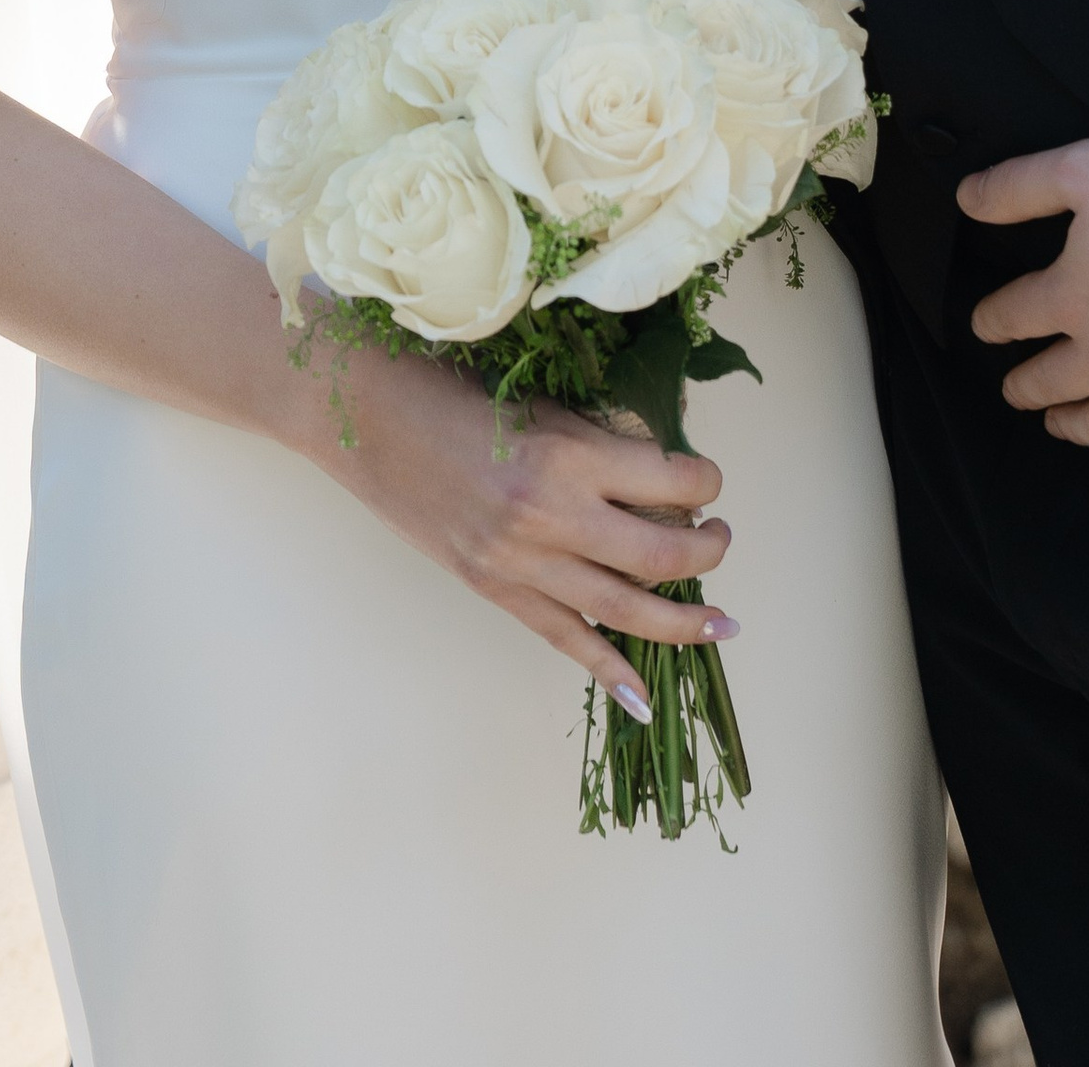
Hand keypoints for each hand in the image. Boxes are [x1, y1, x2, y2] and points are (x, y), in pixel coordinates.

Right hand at [311, 336, 733, 714]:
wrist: (366, 417)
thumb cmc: (452, 391)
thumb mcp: (541, 404)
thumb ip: (599, 444)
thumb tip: (661, 479)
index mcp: (569, 455)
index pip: (672, 482)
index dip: (705, 482)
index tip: (708, 480)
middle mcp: (552, 516)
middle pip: (659, 555)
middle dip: (707, 552)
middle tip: (722, 540)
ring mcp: (520, 563)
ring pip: (622, 610)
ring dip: (681, 620)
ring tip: (721, 623)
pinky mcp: (494, 590)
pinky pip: (563, 638)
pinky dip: (608, 670)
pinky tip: (643, 697)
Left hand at [960, 135, 1088, 486]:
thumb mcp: (1087, 168)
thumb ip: (1020, 184)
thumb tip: (965, 199)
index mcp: (1072, 298)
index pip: (1014, 315)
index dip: (993, 319)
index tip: (985, 325)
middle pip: (1049, 380)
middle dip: (1025, 385)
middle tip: (1015, 389)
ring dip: (1072, 426)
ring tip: (1057, 424)